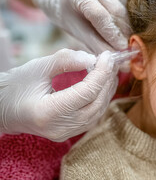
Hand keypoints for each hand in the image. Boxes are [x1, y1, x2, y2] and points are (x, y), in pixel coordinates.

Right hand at [0, 49, 118, 141]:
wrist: (3, 108)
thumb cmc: (16, 86)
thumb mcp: (38, 67)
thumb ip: (65, 61)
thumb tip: (91, 58)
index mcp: (48, 112)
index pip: (86, 93)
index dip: (100, 73)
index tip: (106, 56)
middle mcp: (59, 127)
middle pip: (96, 104)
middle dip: (107, 80)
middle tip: (110, 61)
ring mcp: (65, 133)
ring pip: (98, 112)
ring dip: (107, 90)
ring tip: (109, 71)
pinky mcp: (69, 133)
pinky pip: (93, 117)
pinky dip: (101, 99)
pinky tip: (102, 85)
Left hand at [31, 0, 130, 53]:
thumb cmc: (70, 17)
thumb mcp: (78, 33)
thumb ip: (98, 46)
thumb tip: (120, 63)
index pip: (100, 15)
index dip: (113, 33)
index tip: (123, 48)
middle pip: (116, 10)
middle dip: (125, 31)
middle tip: (130, 47)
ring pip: (125, 4)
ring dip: (129, 23)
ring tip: (128, 36)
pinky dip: (129, 12)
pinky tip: (125, 20)